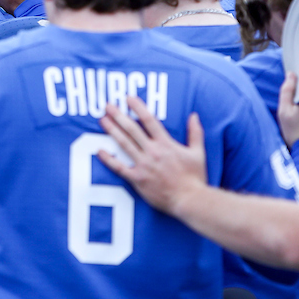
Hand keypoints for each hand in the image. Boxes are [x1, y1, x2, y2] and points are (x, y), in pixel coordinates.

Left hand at [97, 96, 208, 214]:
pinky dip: (109, 159)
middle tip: (108, 105)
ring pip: (124, 144)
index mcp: (166, 144)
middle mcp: (152, 152)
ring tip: (102, 120)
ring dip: (112, 131)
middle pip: (132, 129)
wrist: (190, 200)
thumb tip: (194, 115)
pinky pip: (120, 167)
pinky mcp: (138, 179)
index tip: (128, 98)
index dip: (138, 107)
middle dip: (119, 116)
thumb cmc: (195, 178)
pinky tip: (100, 150)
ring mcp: (144, 165)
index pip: (149, 120)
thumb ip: (195, 133)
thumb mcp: (198, 153)